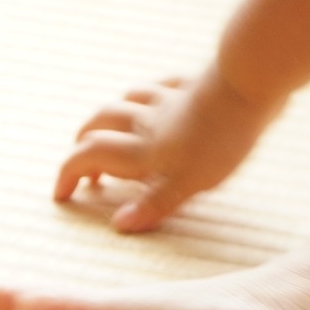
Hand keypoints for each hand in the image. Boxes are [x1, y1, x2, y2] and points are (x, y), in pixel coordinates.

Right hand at [53, 64, 278, 232]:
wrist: (248, 84)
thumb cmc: (221, 139)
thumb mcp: (189, 184)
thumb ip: (154, 205)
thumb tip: (119, 225)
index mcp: (142, 150)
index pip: (89, 158)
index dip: (68, 174)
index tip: (61, 194)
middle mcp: (146, 123)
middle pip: (99, 125)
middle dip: (82, 144)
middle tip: (83, 167)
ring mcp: (168, 101)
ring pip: (125, 101)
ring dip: (108, 117)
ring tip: (109, 132)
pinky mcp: (192, 86)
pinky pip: (162, 86)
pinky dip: (150, 94)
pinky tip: (156, 97)